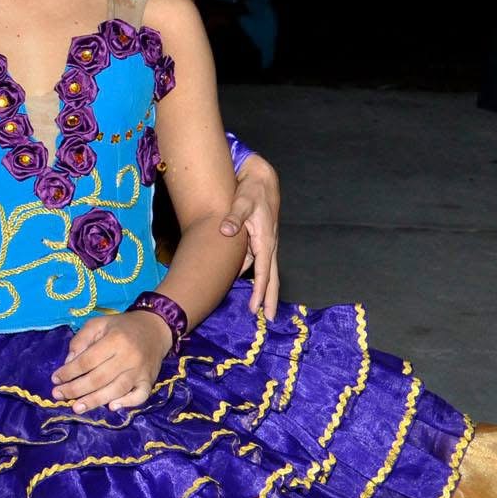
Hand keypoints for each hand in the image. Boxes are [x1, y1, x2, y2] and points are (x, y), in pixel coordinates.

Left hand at [50, 311, 172, 413]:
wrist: (155, 328)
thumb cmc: (121, 327)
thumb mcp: (98, 324)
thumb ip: (81, 340)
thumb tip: (68, 363)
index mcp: (115, 340)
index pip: (87, 360)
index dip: (69, 372)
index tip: (55, 379)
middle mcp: (129, 357)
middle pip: (99, 378)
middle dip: (76, 389)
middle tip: (59, 395)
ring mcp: (140, 371)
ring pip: (116, 390)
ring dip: (95, 401)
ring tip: (77, 407)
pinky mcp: (149, 381)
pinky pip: (140, 396)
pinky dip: (127, 403)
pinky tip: (111, 407)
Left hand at [221, 154, 281, 314]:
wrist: (261, 179)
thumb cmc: (252, 190)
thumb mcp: (243, 200)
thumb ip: (234, 216)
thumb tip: (226, 230)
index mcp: (266, 239)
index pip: (263, 271)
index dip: (260, 291)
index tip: (258, 309)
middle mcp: (268, 245)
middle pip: (271, 277)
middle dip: (269, 298)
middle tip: (269, 318)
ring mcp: (265, 244)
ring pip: (264, 272)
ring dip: (262, 289)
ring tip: (259, 309)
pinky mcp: (260, 241)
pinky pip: (257, 263)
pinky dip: (255, 276)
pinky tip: (247, 286)